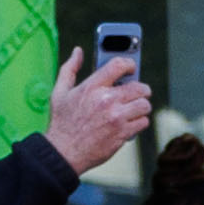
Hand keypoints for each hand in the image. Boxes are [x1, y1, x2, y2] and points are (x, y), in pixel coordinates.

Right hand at [43, 49, 158, 175]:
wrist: (63, 152)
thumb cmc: (61, 122)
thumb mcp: (59, 92)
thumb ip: (69, 69)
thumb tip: (77, 52)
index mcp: (91, 87)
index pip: (118, 65)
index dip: (129, 64)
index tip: (131, 68)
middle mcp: (106, 100)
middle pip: (139, 87)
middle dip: (142, 89)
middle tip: (138, 92)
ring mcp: (116, 117)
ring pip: (144, 105)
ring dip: (142, 106)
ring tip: (134, 108)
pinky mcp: (122, 133)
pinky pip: (143, 122)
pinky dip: (140, 122)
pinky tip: (131, 122)